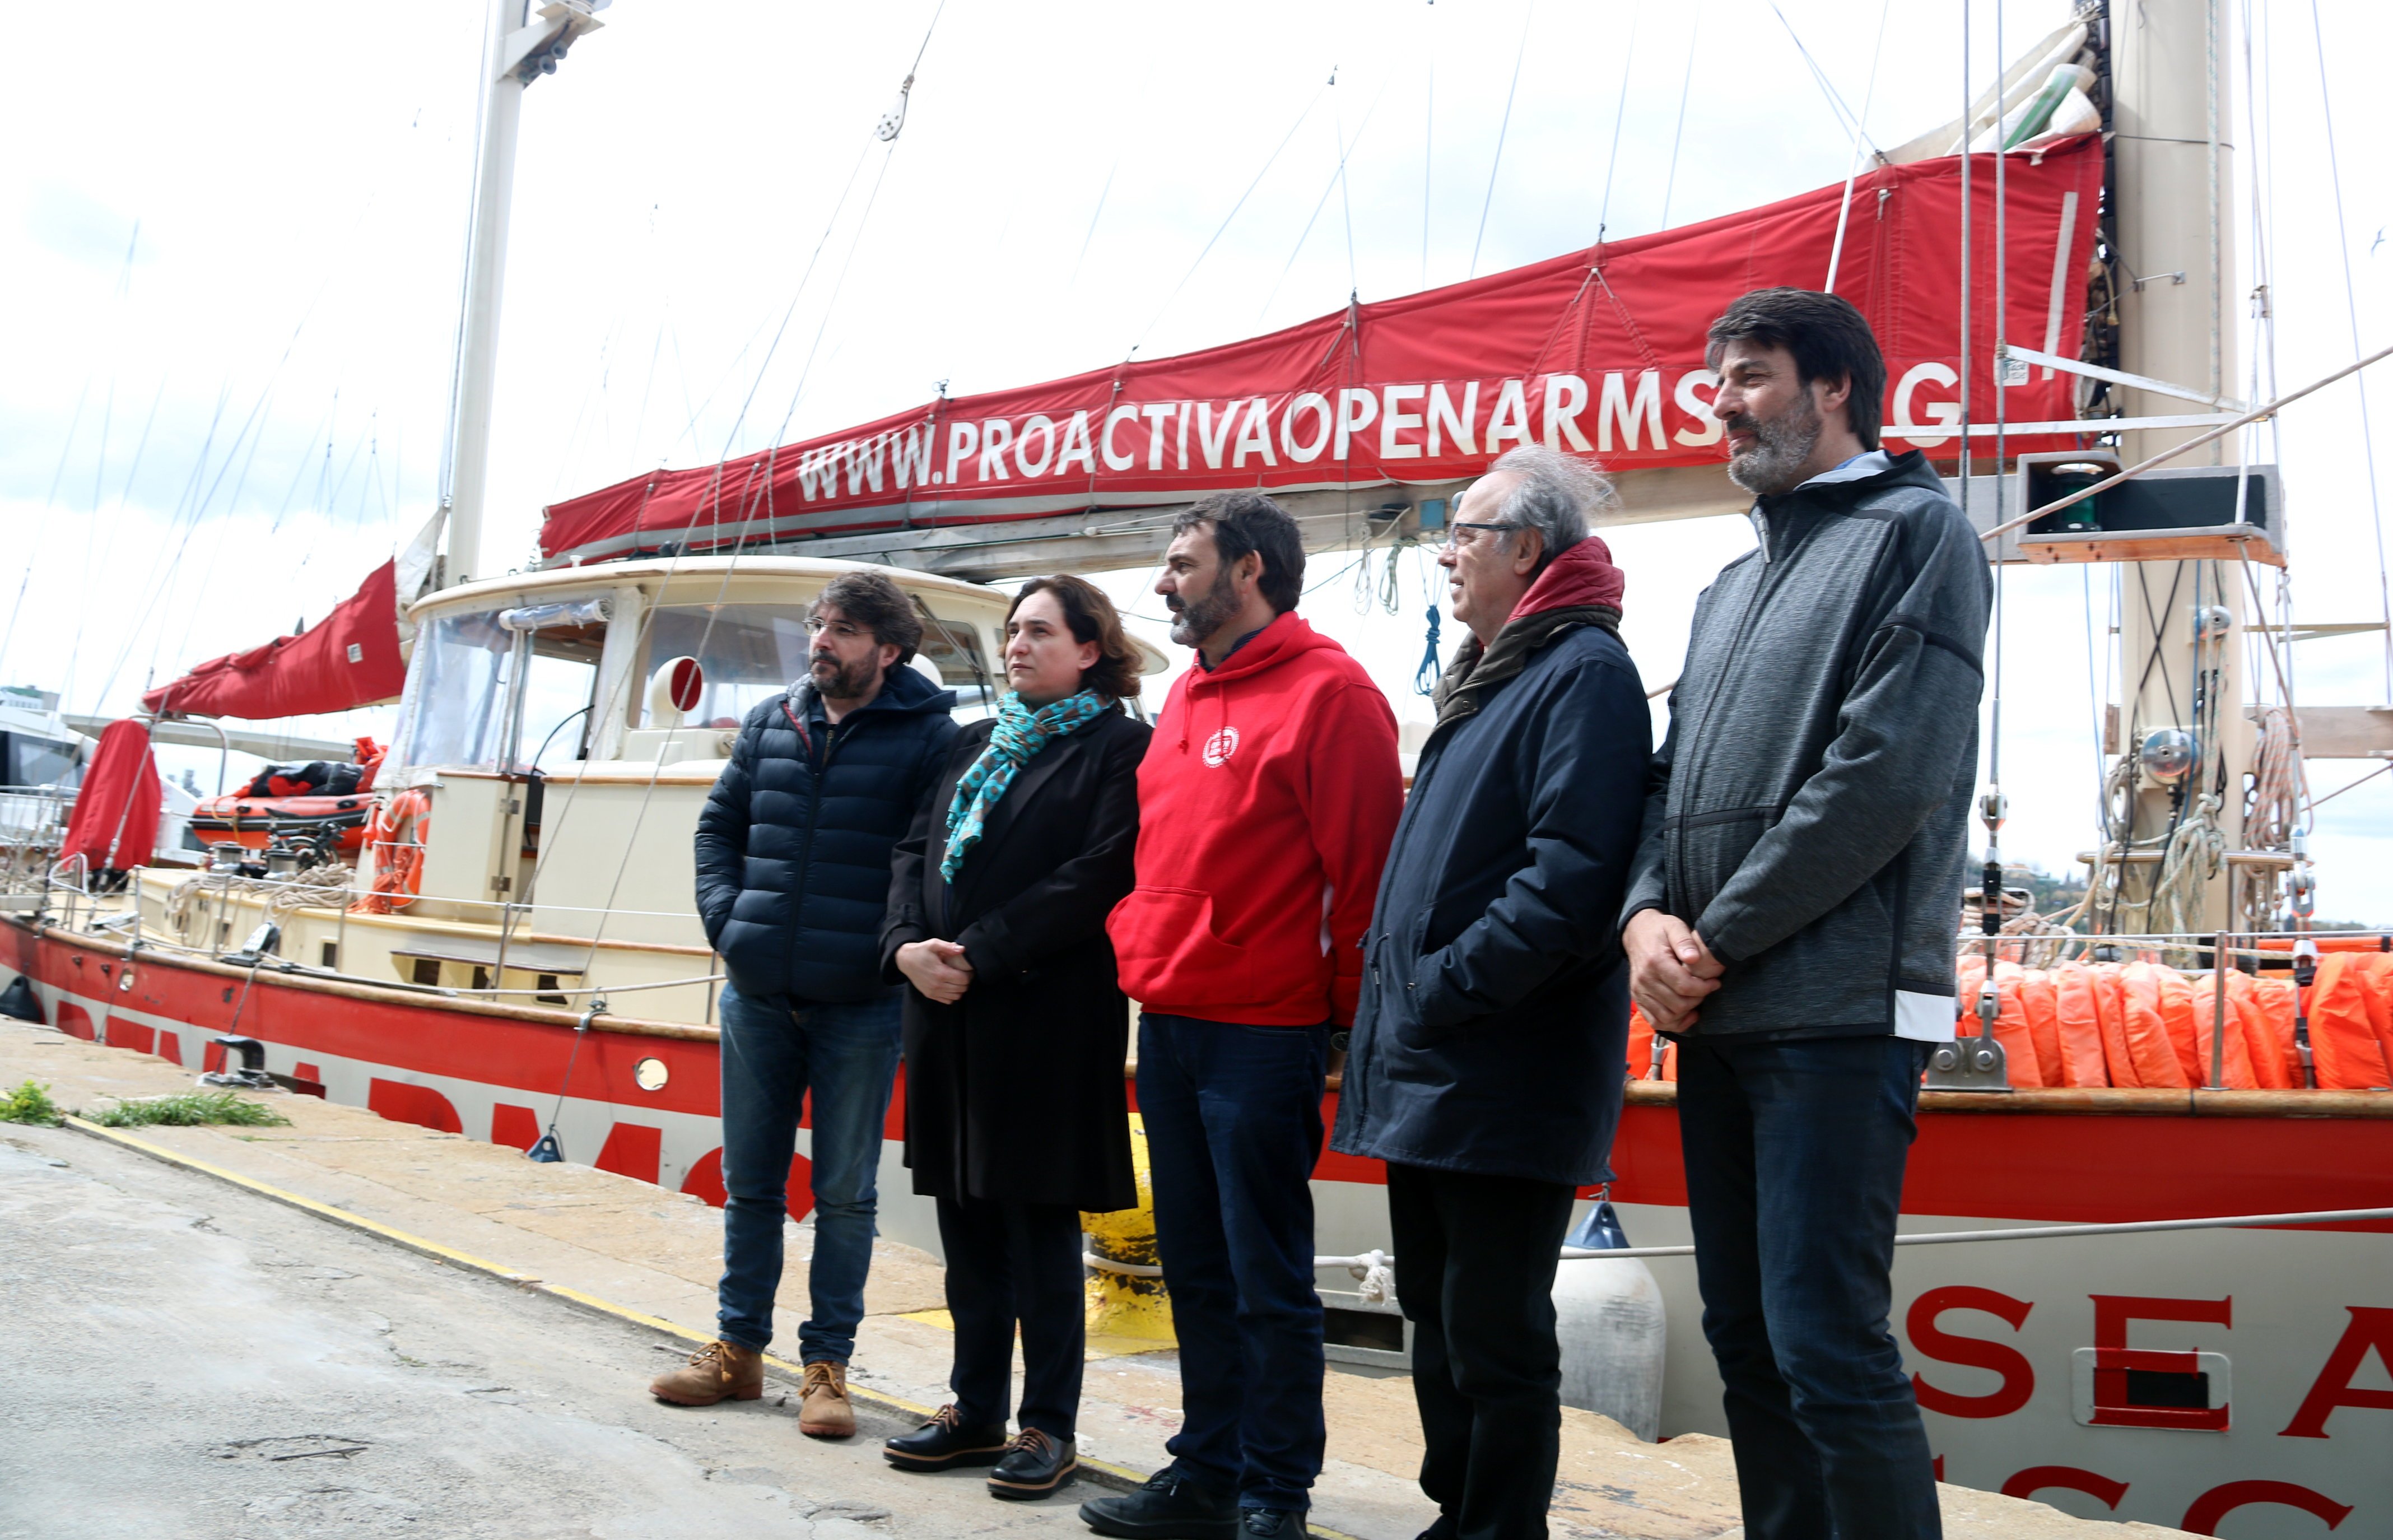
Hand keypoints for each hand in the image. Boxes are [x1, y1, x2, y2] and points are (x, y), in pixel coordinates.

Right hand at [896, 939, 973, 1003]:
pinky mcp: (930, 995)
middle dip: (966, 982)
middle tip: (965, 974)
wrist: (905, 960)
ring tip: (958, 980)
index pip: (963, 980)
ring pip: (956, 996)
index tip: (968, 970)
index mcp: (940, 973)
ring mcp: (933, 992)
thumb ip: (948, 947)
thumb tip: (962, 949)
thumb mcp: (933, 944)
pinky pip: (947, 1000)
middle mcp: (937, 985)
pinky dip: (952, 995)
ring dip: (960, 989)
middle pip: (961, 989)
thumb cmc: (920, 951)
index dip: (969, 975)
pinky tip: (951, 986)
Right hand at [1625, 910, 1722, 1031]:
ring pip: (1667, 1017)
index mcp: (1655, 962)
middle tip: (1706, 990)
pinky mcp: (1638, 999)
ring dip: (1686, 1013)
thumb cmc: (1659, 930)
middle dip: (1698, 1000)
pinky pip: (1655, 1021)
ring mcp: (1639, 992)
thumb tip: (1694, 958)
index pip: (1684, 986)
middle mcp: (1644, 980)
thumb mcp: (1674, 926)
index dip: (1704, 988)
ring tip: (1697, 1001)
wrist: (1636, 934)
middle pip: (1677, 1004)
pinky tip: (1686, 1014)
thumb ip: (1685, 940)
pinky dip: (1673, 1023)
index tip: (1715, 982)